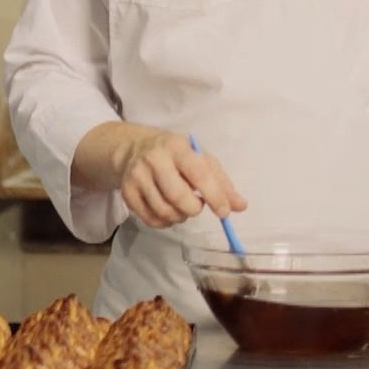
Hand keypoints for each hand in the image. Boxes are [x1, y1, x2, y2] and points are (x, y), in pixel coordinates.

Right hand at [112, 129, 246, 227]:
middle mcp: (154, 159)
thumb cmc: (175, 155)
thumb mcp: (200, 160)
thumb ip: (221, 183)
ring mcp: (137, 176)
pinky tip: (167, 210)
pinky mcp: (126, 192)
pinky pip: (150, 219)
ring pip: (164, 211)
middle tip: (197, 205)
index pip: (198, 174)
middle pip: (178, 197)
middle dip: (194, 209)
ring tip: (181, 207)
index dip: (214, 196)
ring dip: (179, 217)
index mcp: (177, 147)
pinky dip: (164, 222)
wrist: (133, 148)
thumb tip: (241, 206)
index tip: (224, 213)